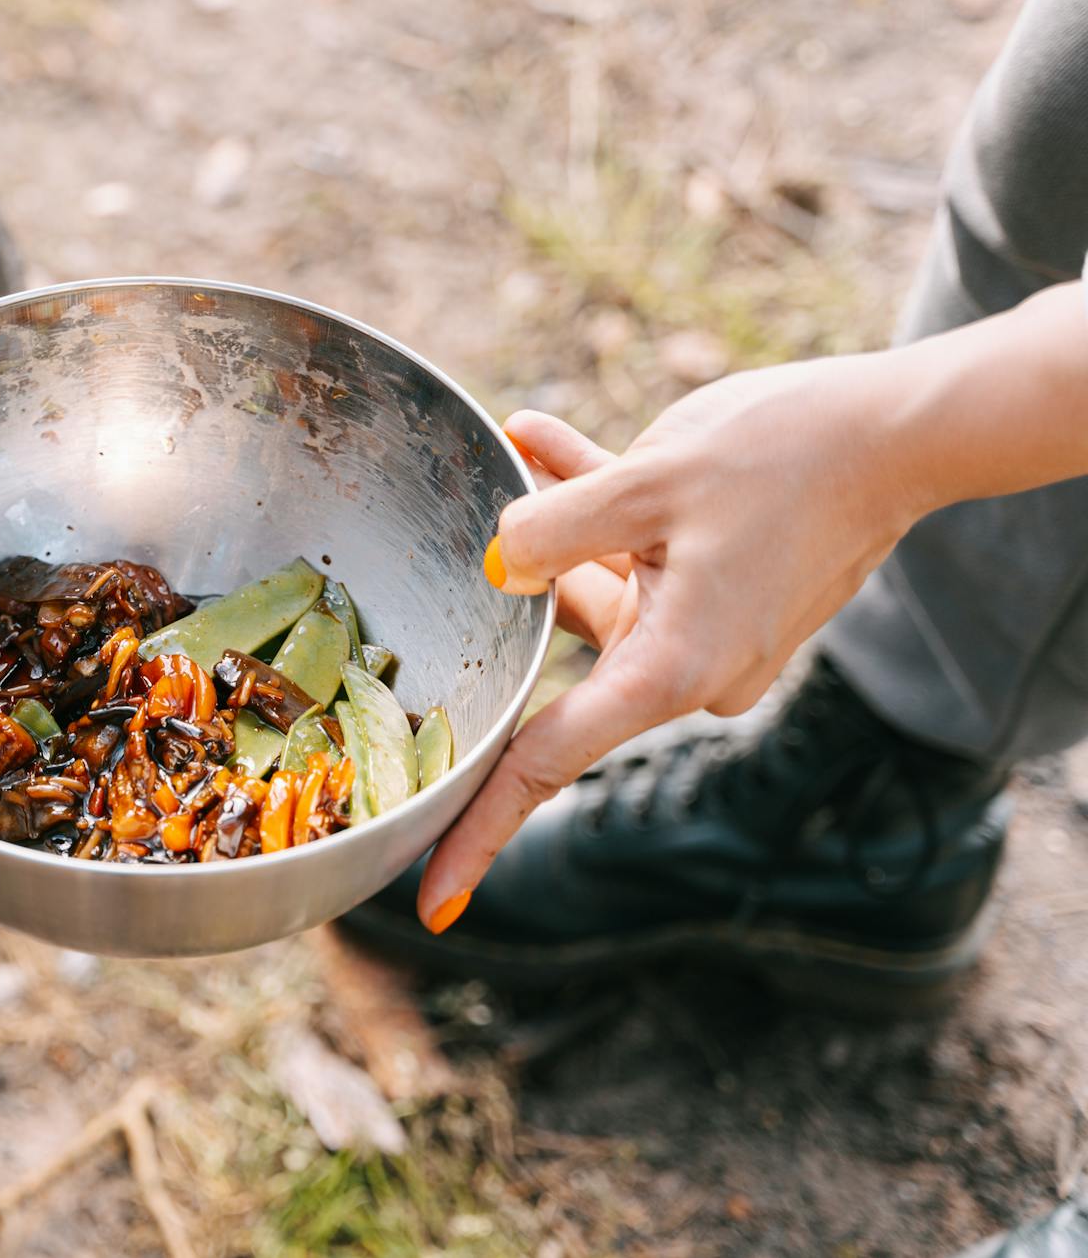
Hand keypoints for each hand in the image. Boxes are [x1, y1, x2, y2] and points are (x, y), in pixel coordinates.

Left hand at [417, 353, 932, 930]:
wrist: (899, 432)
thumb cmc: (781, 457)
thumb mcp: (645, 480)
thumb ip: (552, 528)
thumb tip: (499, 567)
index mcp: (671, 670)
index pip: (547, 764)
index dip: (481, 828)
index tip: (434, 900)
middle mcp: (690, 671)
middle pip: (559, 654)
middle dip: (513, 588)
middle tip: (455, 542)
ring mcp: (707, 636)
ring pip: (591, 587)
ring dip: (555, 524)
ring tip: (521, 443)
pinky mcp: (719, 596)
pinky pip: (630, 559)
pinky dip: (592, 507)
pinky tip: (538, 438)